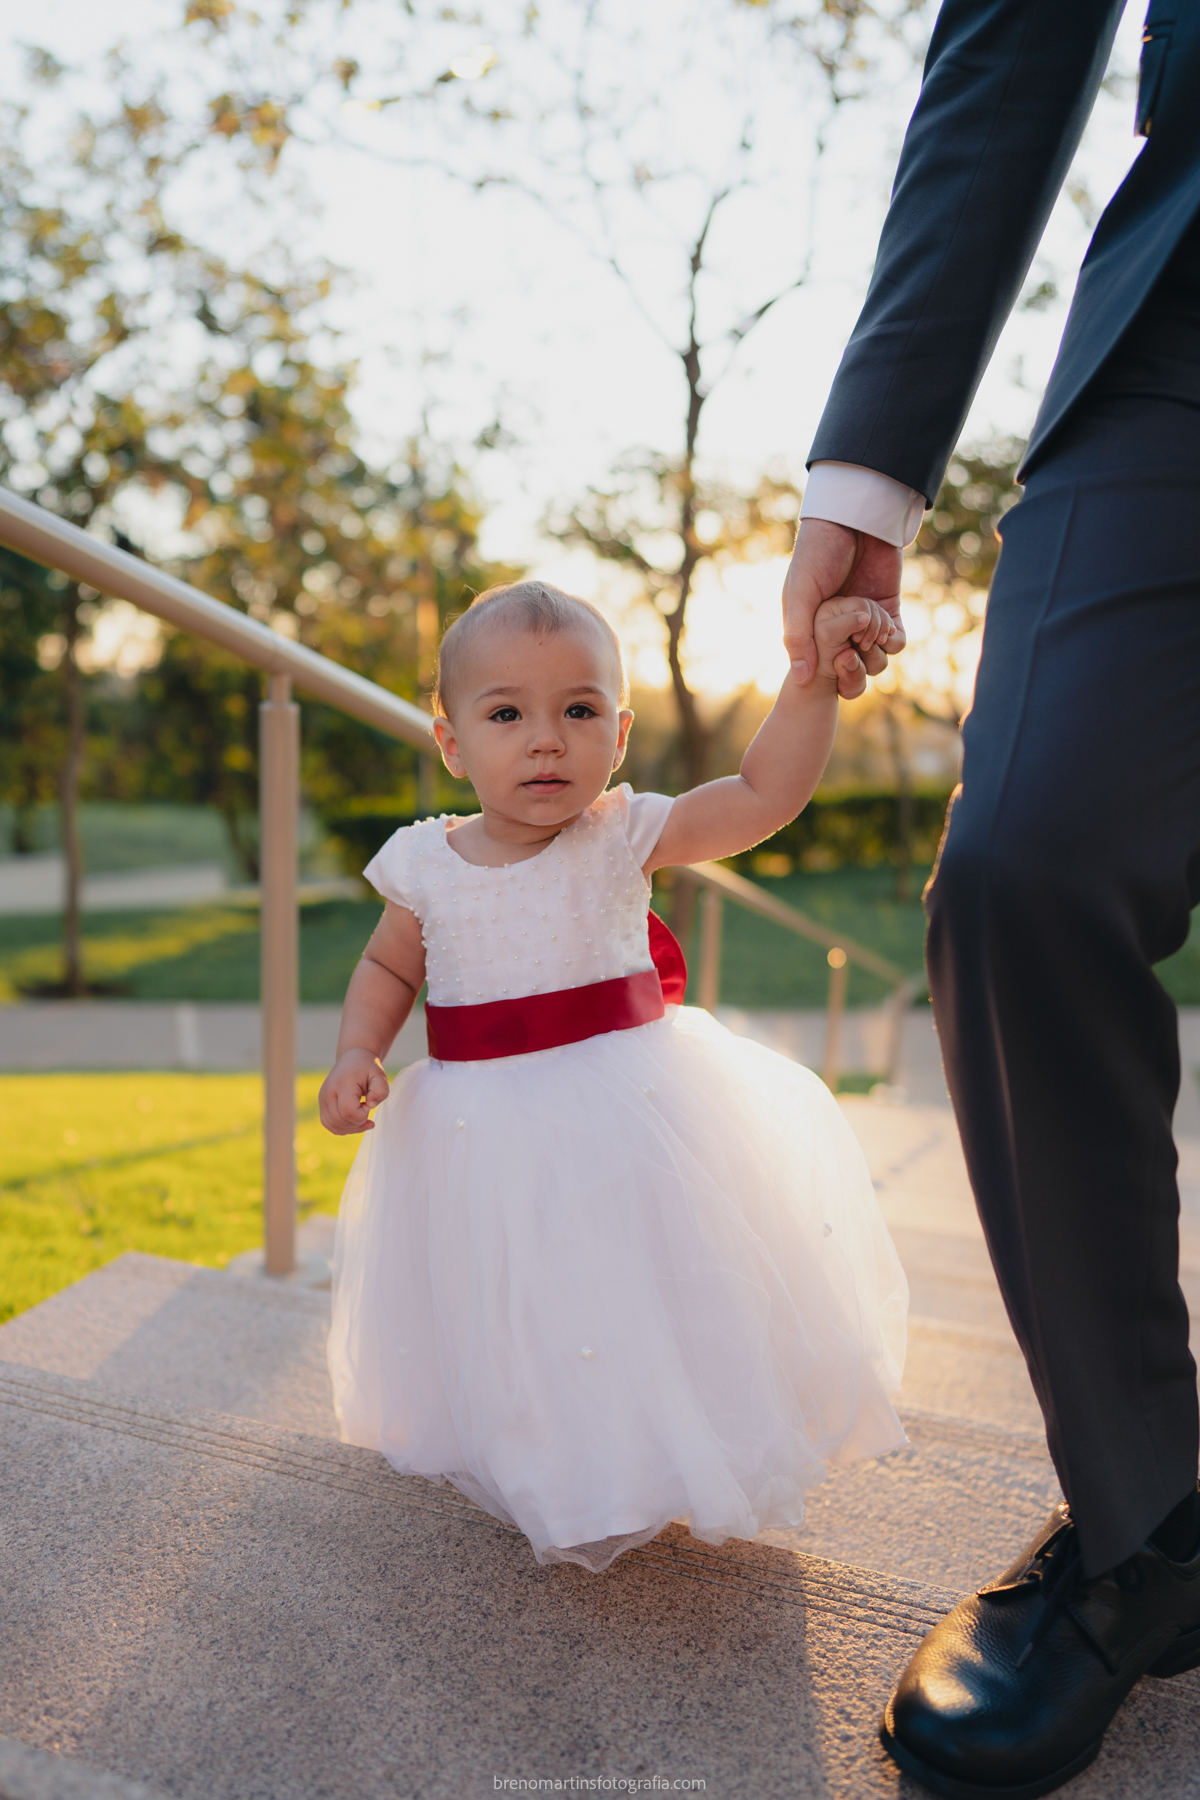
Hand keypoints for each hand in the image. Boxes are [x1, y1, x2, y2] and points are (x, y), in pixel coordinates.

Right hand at [319, 1048, 389, 1135]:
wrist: (352, 1059)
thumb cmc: (367, 1069)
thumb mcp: (379, 1076)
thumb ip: (380, 1091)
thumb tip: (370, 1105)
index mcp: (342, 1084)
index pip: (348, 1112)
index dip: (362, 1115)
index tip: (369, 1104)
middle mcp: (328, 1093)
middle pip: (340, 1121)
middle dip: (358, 1123)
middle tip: (368, 1109)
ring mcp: (322, 1099)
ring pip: (333, 1126)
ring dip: (351, 1128)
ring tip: (363, 1117)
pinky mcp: (322, 1104)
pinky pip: (329, 1124)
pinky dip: (342, 1127)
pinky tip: (354, 1120)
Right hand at [783, 518, 904, 697]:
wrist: (854, 518)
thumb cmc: (818, 553)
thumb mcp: (800, 595)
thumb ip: (797, 637)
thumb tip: (802, 679)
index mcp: (813, 628)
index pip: (822, 667)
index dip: (832, 673)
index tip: (837, 659)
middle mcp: (839, 628)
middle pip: (852, 671)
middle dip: (855, 669)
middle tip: (854, 650)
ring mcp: (866, 620)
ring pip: (876, 661)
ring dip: (876, 654)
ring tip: (869, 633)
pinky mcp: (889, 609)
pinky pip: (896, 642)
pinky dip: (893, 640)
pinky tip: (885, 627)